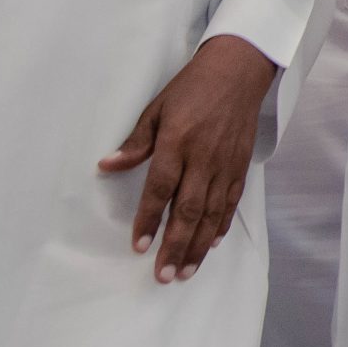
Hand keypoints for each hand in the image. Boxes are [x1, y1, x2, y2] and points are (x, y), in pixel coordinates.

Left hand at [98, 34, 278, 282]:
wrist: (239, 70)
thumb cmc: (192, 88)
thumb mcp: (157, 108)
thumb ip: (135, 141)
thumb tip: (106, 166)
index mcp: (178, 142)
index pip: (161, 188)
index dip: (149, 219)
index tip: (139, 246)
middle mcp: (204, 158)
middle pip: (189, 209)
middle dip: (176, 245)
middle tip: (164, 276)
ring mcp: (225, 164)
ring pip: (212, 213)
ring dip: (198, 245)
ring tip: (185, 272)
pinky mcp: (241, 165)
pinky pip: (231, 202)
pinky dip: (221, 225)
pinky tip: (212, 243)